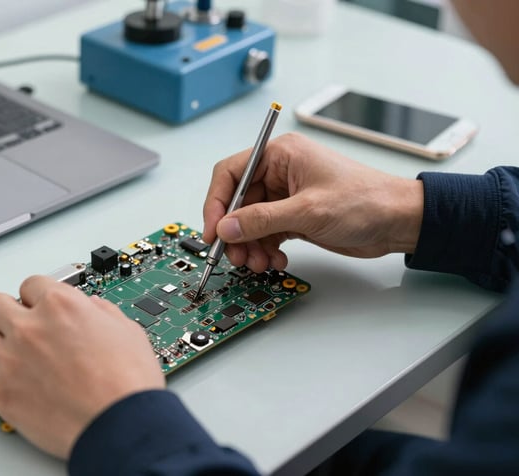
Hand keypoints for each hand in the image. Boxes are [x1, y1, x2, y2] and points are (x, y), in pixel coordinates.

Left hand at [0, 276, 164, 458]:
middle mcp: (30, 328)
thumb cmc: (128, 384)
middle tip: (15, 326)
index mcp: (61, 306)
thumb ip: (102, 312)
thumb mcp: (127, 330)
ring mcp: (11, 360)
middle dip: (5, 313)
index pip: (30, 284)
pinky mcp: (0, 394)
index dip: (36, 297)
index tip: (37, 307)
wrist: (121, 426)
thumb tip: (92, 308)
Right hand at [202, 132, 423, 271]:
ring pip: (249, 223)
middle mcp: (279, 173)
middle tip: (236, 255)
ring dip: (250, 246)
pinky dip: (265, 250)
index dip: (216, 203)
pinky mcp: (294, 217)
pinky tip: (276, 260)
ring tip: (259, 262)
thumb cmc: (367, 201)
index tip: (213, 231)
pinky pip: (266, 234)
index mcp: (280, 155)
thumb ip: (262, 220)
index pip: (231, 173)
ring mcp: (286, 196)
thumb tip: (227, 228)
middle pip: (237, 203)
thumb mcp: (308, 210)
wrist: (399, 221)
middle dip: (235, 232)